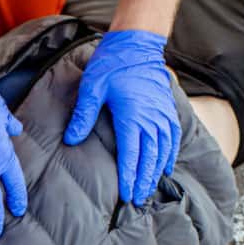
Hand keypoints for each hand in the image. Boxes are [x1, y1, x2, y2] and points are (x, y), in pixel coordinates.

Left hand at [64, 30, 180, 206]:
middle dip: (144, 181)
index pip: (131, 154)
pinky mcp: (167, 109)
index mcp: (132, 116)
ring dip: (156, 172)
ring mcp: (162, 114)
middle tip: (138, 202)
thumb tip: (70, 139)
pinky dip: (170, 154)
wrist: (138, 42)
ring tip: (149, 190)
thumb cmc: (112, 63)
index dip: (129, 177)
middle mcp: (151, 118)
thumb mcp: (91, 87)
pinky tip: (166, 167)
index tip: (127, 196)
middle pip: (149, 158)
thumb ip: (83, 115)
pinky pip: (172, 137)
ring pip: (163, 150)